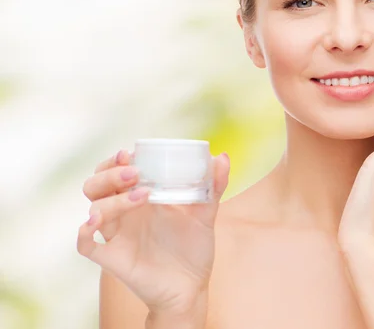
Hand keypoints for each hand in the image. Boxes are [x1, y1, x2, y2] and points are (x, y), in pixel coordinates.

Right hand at [77, 148, 229, 317]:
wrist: (192, 286)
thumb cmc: (194, 247)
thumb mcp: (206, 212)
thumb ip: (214, 185)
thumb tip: (222, 157)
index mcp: (140, 196)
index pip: (114, 170)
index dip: (115, 159)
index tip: (131, 153)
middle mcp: (124, 212)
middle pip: (96, 184)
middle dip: (109, 173)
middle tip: (134, 172)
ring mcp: (116, 234)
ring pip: (94, 207)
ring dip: (112, 197)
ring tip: (143, 195)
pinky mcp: (112, 257)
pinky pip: (85, 244)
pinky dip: (84, 231)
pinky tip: (96, 221)